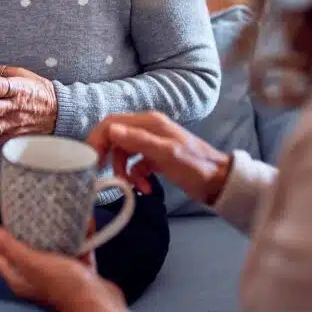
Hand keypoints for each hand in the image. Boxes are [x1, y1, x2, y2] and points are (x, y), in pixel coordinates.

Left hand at [0, 223, 126, 311]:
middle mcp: (37, 277)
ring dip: (59, 230)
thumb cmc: (64, 285)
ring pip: (55, 247)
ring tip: (60, 211)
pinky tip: (83, 221)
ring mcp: (59, 274)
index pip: (3, 255)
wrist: (99, 301)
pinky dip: (80, 235)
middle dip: (34, 229)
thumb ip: (8, 246)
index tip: (11, 218)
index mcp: (21, 278)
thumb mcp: (32, 262)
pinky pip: (76, 248)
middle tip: (37, 210)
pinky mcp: (78, 271)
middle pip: (30, 248)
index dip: (4, 237)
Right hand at [87, 112, 231, 204]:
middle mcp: (148, 129)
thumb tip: (111, 131)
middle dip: (109, 157)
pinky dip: (136, 177)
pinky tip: (145, 188)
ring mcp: (152, 144)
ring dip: (123, 171)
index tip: (91, 160)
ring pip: (124, 153)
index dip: (98, 139)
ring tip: (132, 186)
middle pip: (115, 138)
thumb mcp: (167, 154)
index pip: (112, 122)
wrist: (220, 183)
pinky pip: (136, 165)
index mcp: (149, 122)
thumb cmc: (196, 167)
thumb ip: (139, 141)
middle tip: (104, 175)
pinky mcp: (156, 158)